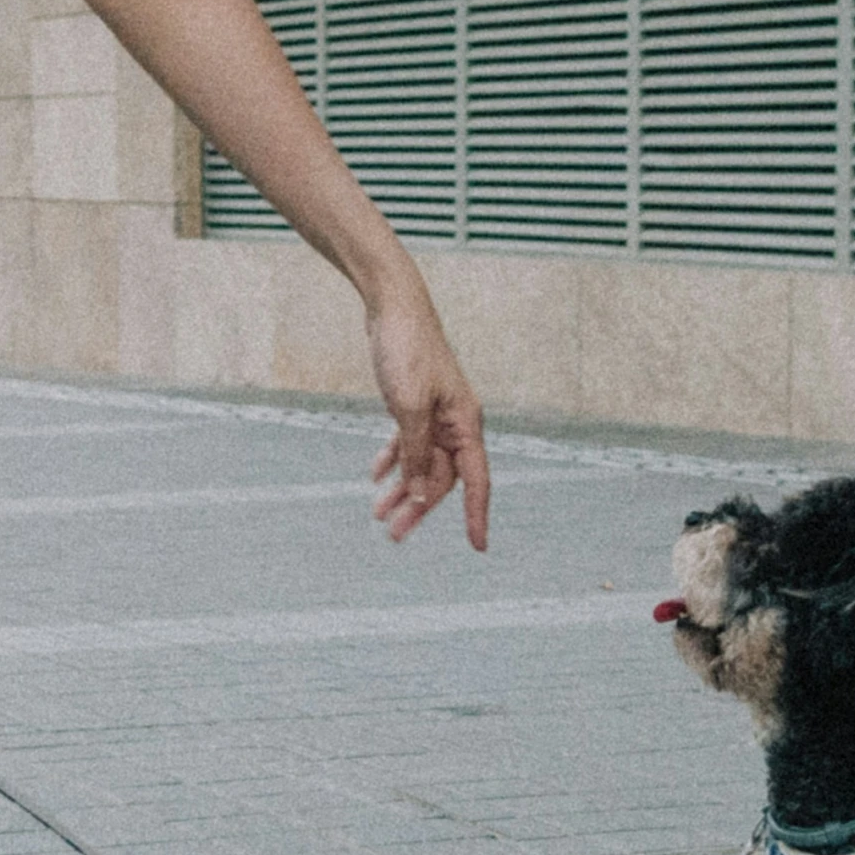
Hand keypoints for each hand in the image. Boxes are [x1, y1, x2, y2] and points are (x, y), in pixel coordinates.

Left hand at [365, 295, 490, 550]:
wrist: (394, 307)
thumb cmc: (407, 351)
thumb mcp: (409, 407)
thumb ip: (417, 453)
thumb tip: (421, 494)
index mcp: (465, 424)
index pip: (476, 481)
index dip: (476, 515)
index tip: (478, 546)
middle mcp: (456, 424)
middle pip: (442, 478)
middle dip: (419, 507)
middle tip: (394, 535)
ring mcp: (435, 415)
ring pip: (422, 464)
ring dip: (402, 489)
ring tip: (378, 514)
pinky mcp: (415, 406)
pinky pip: (409, 444)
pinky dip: (394, 461)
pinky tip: (376, 477)